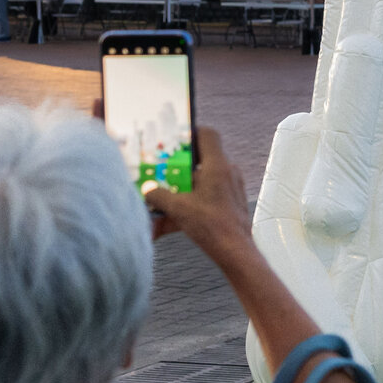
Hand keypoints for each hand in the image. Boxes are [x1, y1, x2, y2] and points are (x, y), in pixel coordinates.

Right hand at [140, 126, 251, 254]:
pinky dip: (191, 200)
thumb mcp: (178, 208)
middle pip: (202, 158)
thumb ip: (159, 196)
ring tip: (165, 195)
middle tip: (163, 170)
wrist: (235, 250)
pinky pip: (208, 194)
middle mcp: (227, 172)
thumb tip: (147, 189)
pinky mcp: (230, 200)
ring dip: (184, 186)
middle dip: (180, 165)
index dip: (191, 132)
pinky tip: (174, 216)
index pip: (208, 135)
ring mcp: (231, 186)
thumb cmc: (211, 226)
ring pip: (203, 178)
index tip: (174, 138)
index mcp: (218, 166)